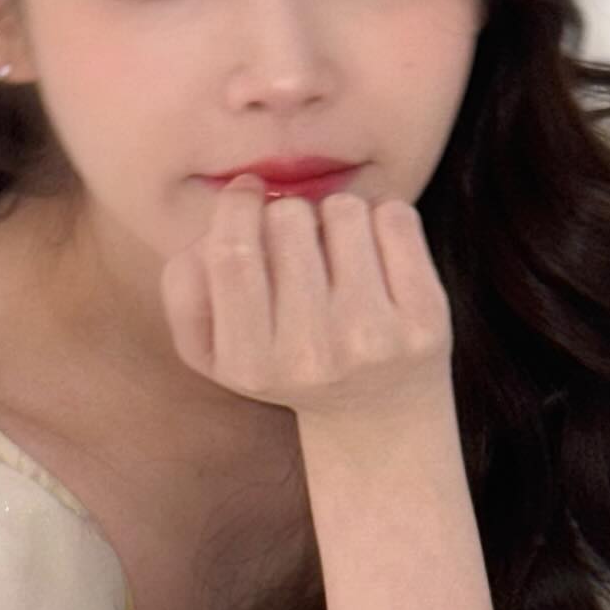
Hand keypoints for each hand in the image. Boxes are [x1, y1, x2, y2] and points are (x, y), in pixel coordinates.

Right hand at [158, 171, 453, 423]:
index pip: (231, 253)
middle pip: (286, 220)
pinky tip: (376, 255)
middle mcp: (311, 357)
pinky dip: (382, 219)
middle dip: (288, 212)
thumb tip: (211, 231)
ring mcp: (374, 339)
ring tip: (337, 252)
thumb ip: (185, 288)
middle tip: (299, 241)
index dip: (236, 205)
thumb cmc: (284, 362)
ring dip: (336, 214)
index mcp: (249, 364)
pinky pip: (395, 217)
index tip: (247, 193)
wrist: (377, 415)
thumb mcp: (213, 347)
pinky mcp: (425, 319)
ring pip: (343, 209)